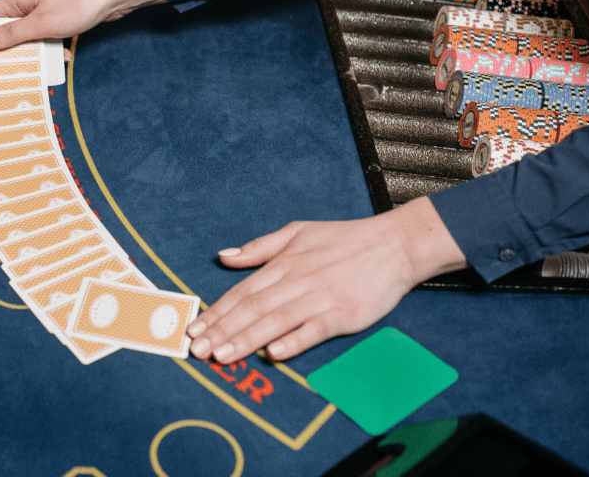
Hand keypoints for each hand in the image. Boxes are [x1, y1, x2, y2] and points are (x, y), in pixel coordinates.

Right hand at [0, 0, 166, 52]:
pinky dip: (54, 46)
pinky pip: (48, 35)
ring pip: (31, 35)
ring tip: (43, 65)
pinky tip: (65, 56)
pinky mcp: (59, 16)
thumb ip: (12, 34)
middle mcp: (28, 2)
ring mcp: (44, 9)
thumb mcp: (41, 24)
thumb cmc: (77, 5)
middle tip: (13, 69)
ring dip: (38, 50)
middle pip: (10, 30)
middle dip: (14, 49)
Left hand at [187, 197, 467, 362]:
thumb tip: (224, 257)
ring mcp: (320, 299)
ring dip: (246, 340)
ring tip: (221, 356)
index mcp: (284, 264)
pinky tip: (274, 353)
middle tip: (197, 351)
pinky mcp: (343, 314)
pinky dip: (294, 341)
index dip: (217, 312)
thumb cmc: (345, 239)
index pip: (242, 292)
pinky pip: (314, 330)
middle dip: (222, 331)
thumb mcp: (298, 231)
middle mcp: (297, 281)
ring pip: (276, 322)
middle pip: (252, 310)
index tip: (194, 329)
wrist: (394, 245)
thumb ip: (259, 247)